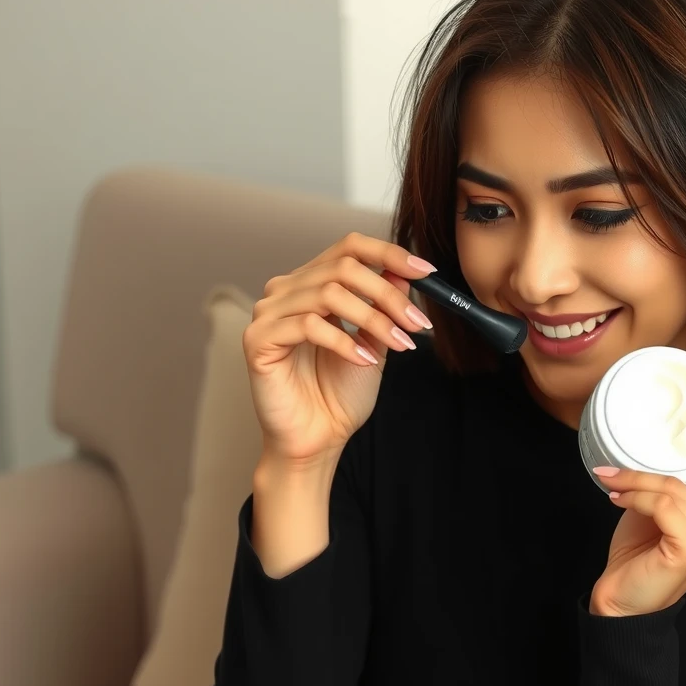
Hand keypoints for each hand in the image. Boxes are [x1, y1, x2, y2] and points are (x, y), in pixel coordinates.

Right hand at [243, 232, 435, 466]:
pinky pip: (308, 325)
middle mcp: (286, 290)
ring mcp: (269, 312)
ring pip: (328, 294)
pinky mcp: (258, 339)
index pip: (349, 247)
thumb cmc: (340, 393)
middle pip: (343, 268)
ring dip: (373, 319)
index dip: (389, 254)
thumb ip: (383, 306)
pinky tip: (364, 361)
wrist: (318, 438)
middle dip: (388, 295)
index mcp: (312, 284)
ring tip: (399, 345)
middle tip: (417, 323)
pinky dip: (344, 342)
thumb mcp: (374, 341)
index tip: (427, 272)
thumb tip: (405, 271)